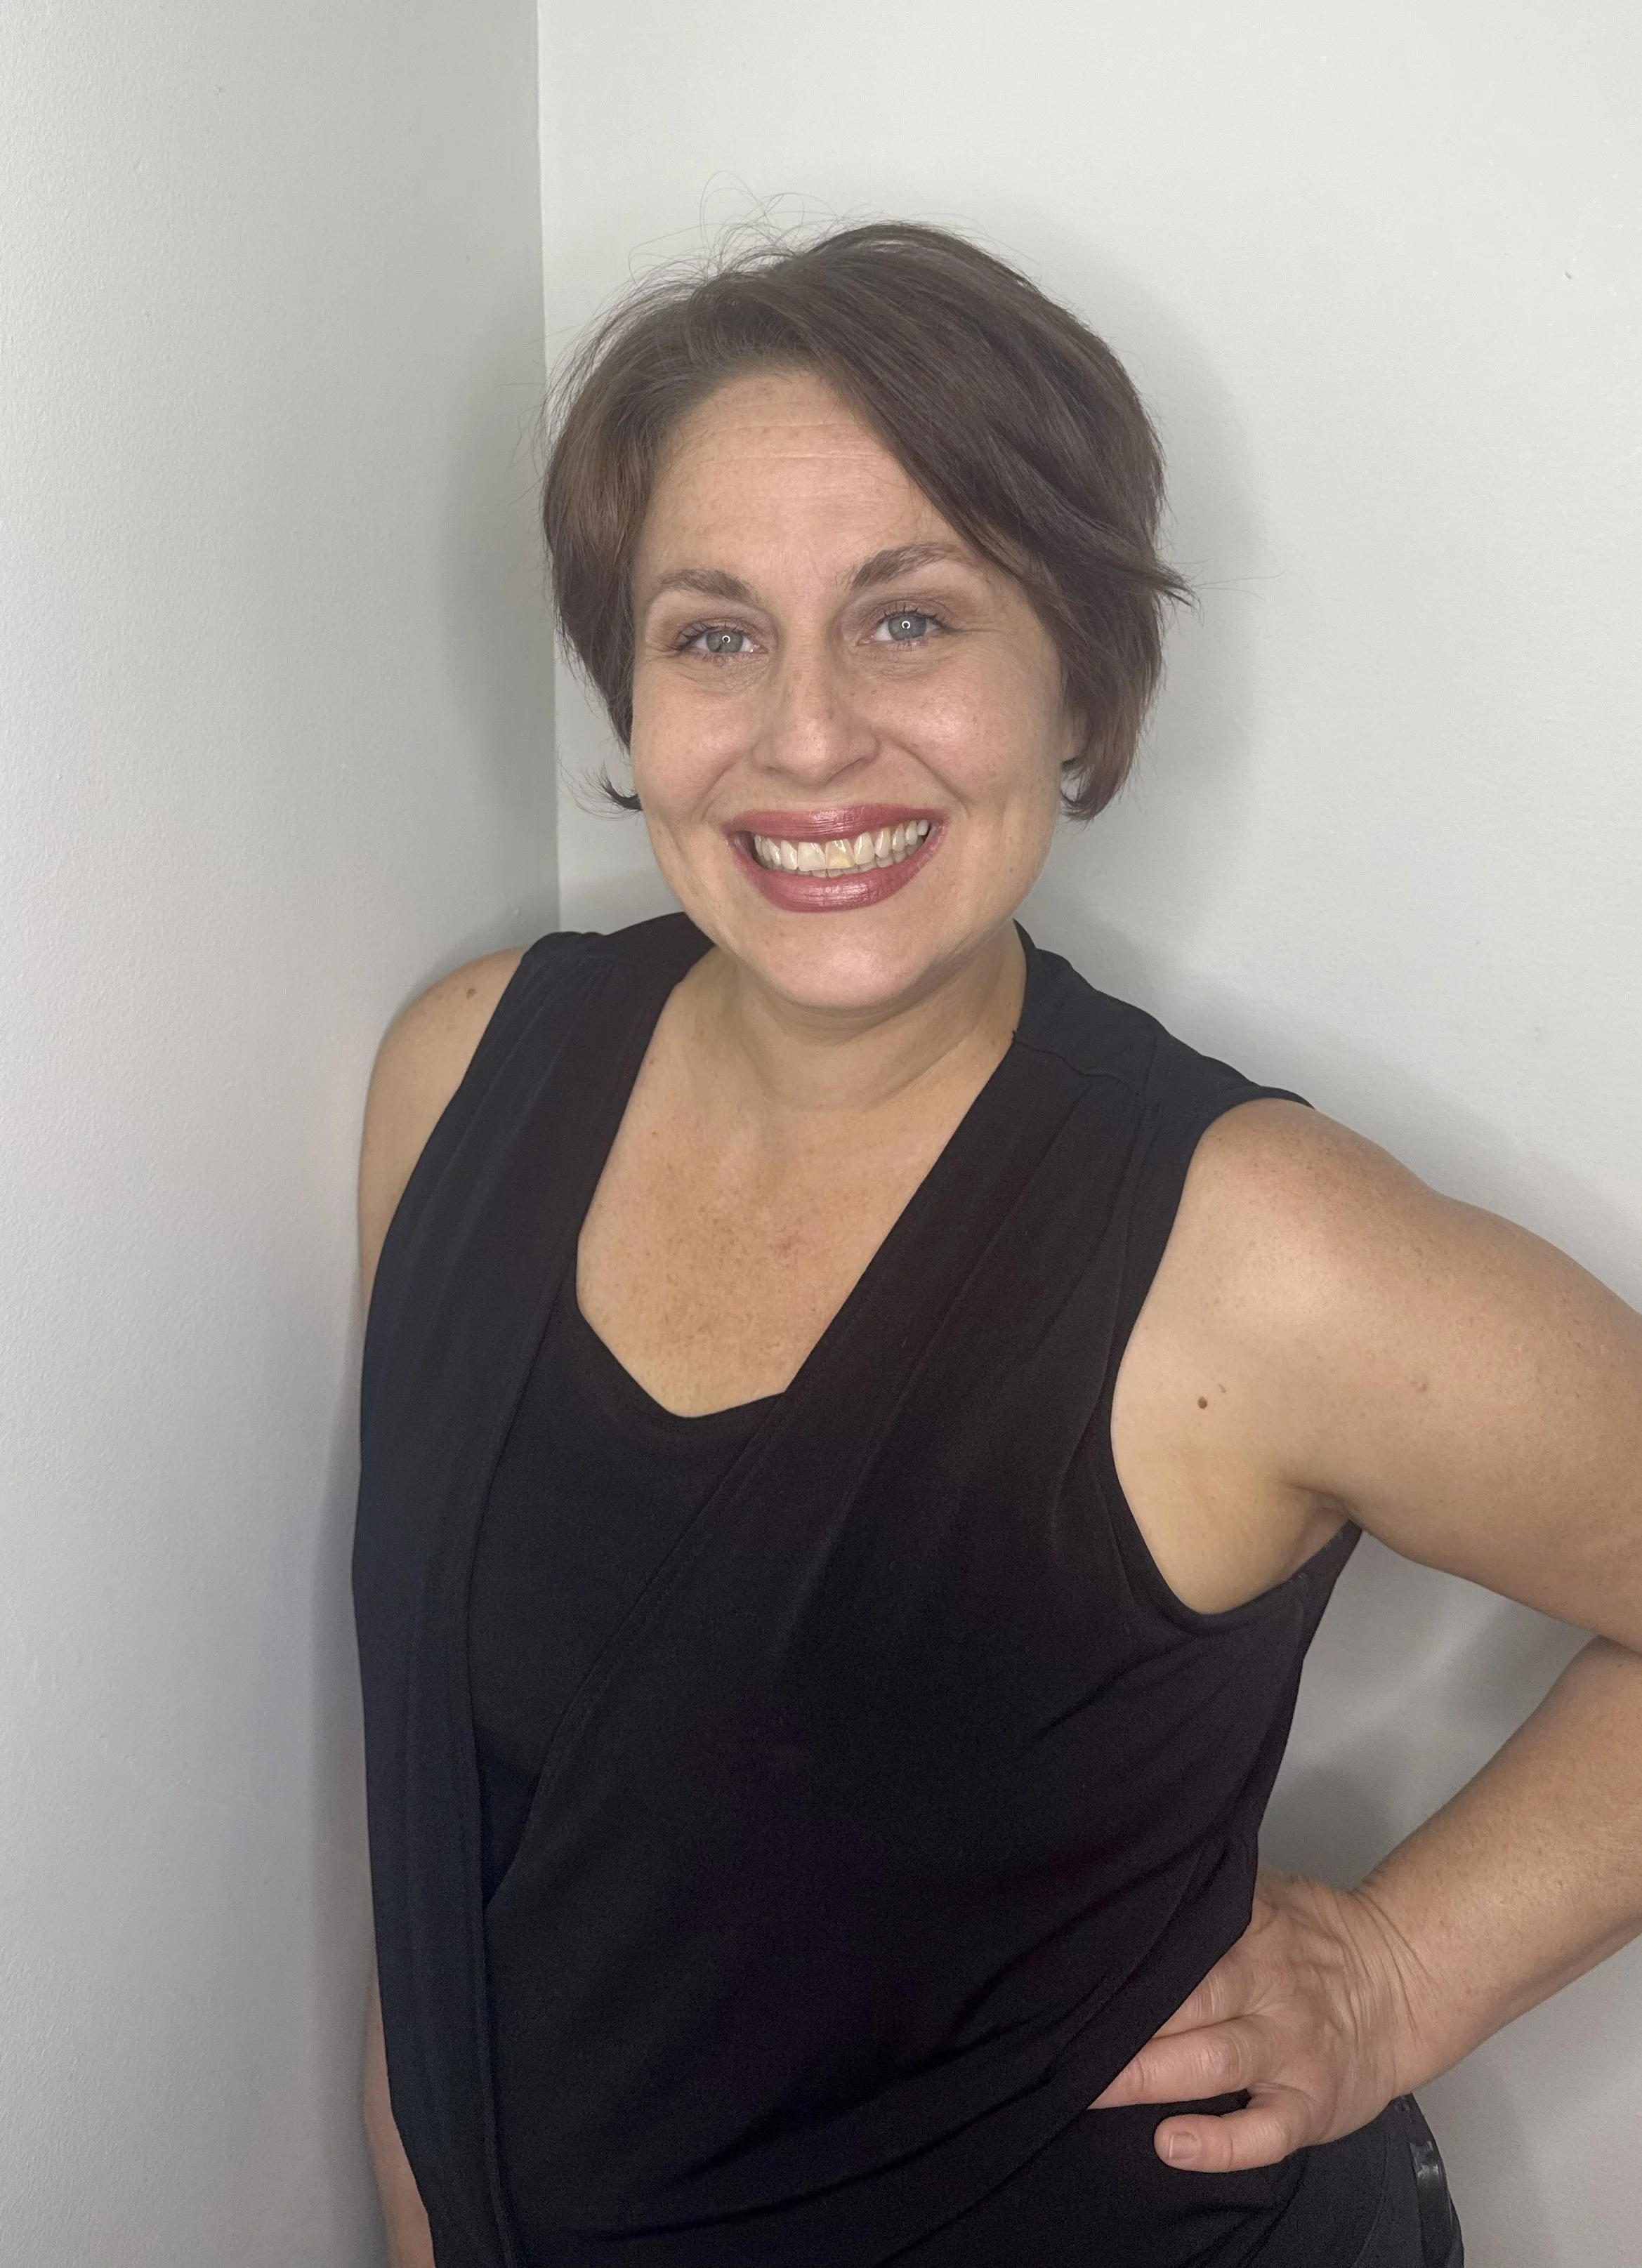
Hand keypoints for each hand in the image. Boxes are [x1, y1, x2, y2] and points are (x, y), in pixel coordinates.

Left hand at [1086, 1868, 1420, 2170]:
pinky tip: (1173, 2144)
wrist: (1400, 1986)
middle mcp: (1268, 1986)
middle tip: (1061, 2035)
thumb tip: (1118, 1891)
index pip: (1181, 1937)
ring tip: (1094, 2088)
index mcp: (1251, 1928)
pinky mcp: (1311, 2104)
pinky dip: (1220, 2144)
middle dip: (1125, 2021)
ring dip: (1152, 2074)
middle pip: (1189, 1998)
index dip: (1125, 1956)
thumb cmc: (1310, 1943)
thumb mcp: (1263, 1899)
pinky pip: (1265, 2131)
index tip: (1067, 1971)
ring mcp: (1290, 2048)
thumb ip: (1203, 1902)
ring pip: (1216, 2060)